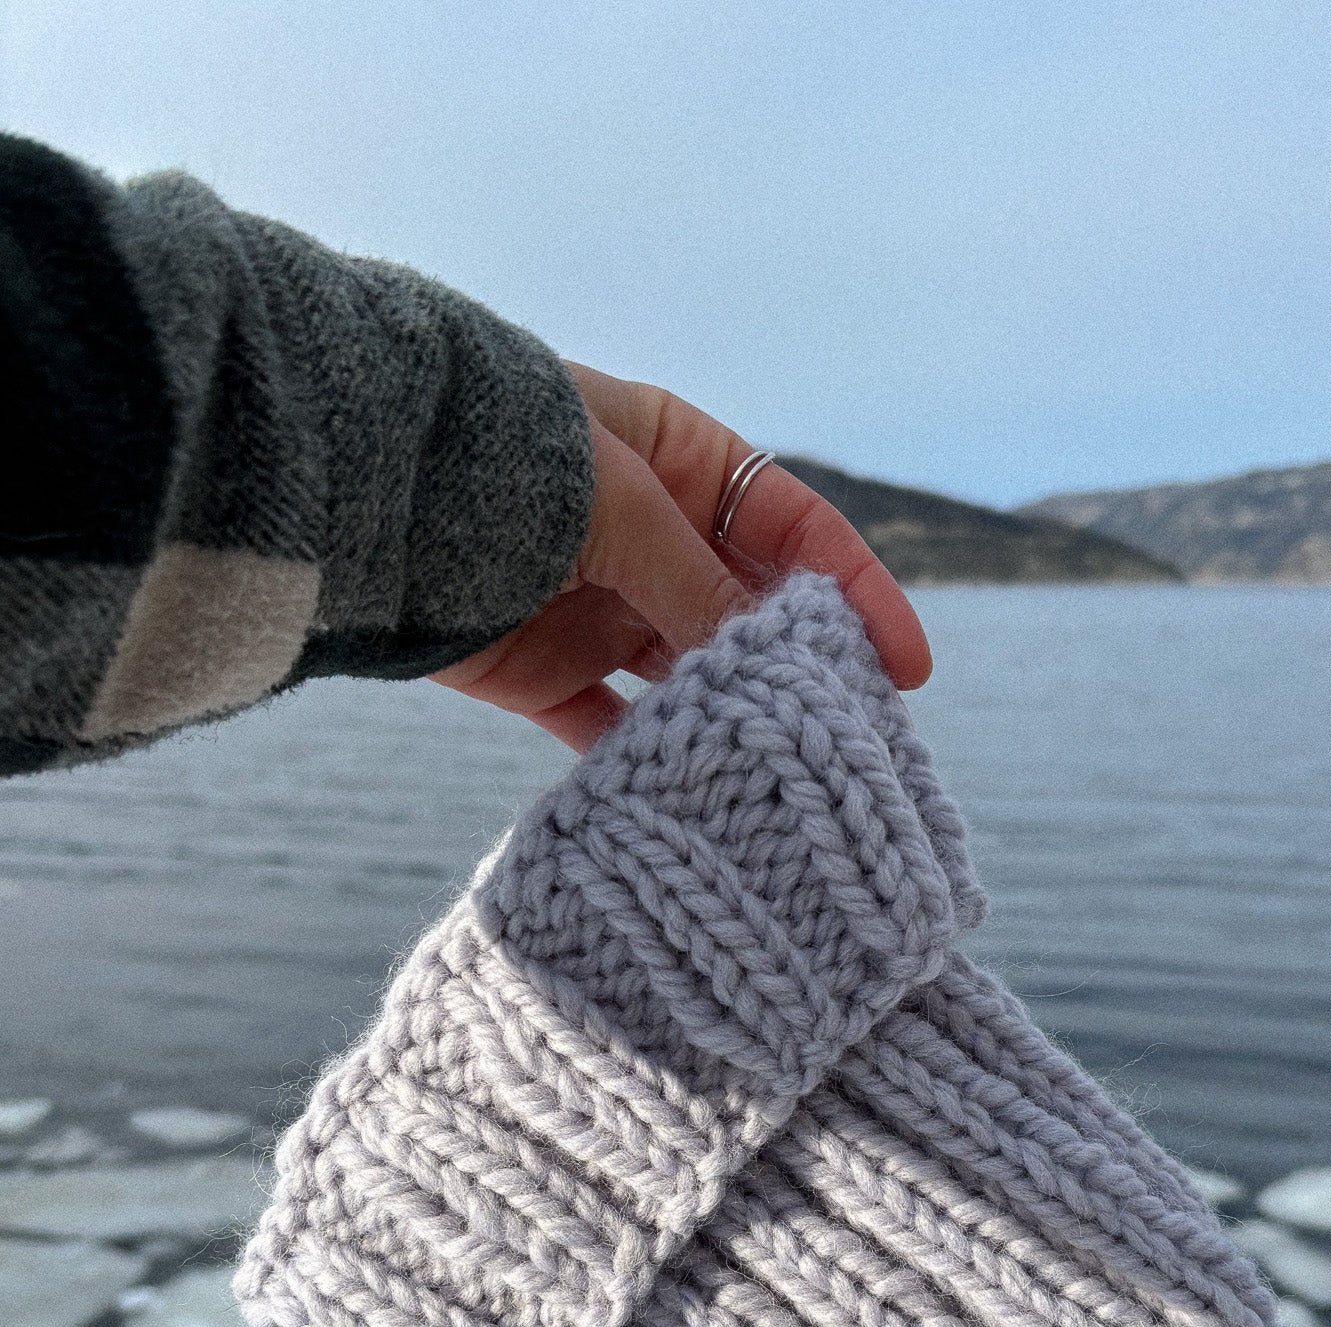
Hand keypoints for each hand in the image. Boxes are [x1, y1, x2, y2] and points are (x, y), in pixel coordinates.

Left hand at [429, 363, 932, 751]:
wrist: (357, 486)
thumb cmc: (496, 458)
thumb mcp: (620, 510)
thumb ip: (701, 585)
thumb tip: (775, 665)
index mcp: (679, 461)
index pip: (794, 530)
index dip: (857, 594)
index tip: (906, 670)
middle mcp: (646, 537)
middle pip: (749, 611)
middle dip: (800, 670)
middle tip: (856, 740)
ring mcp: (597, 606)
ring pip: (687, 677)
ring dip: (727, 720)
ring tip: (783, 780)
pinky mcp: (542, 672)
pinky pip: (611, 728)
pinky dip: (645, 759)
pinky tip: (686, 796)